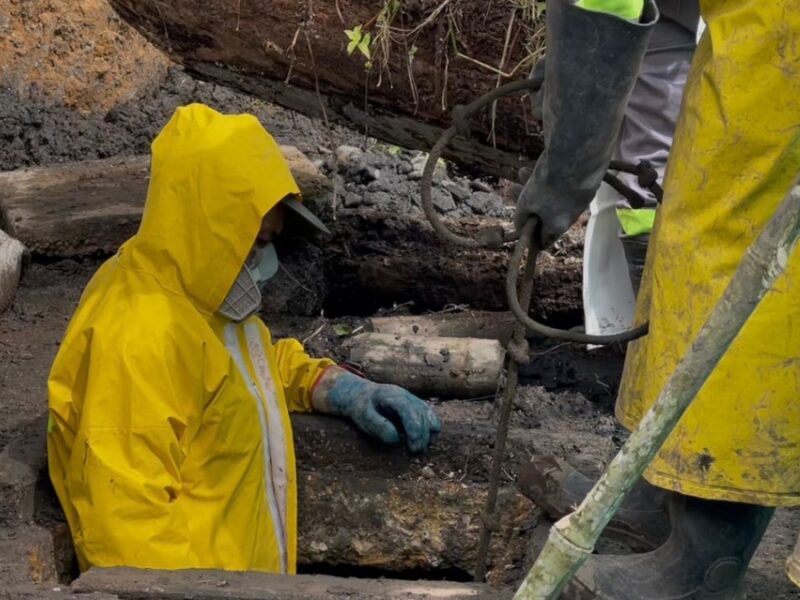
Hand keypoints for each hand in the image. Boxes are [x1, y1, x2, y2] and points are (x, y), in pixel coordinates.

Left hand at [312, 367, 440, 451]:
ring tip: (416, 449)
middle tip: (414, 453)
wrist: (363, 396)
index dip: (415, 430)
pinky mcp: (420, 409)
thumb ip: (378, 427)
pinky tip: (417, 442)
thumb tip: (397, 439)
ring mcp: (416, 402)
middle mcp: (408, 396)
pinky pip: (433, 422)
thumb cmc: (362, 408)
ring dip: (427, 437)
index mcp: (393, 396)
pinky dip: (429, 434)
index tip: (413, 448)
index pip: (410, 411)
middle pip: (424, 416)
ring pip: (432, 419)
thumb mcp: (363, 417)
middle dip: (422, 437)